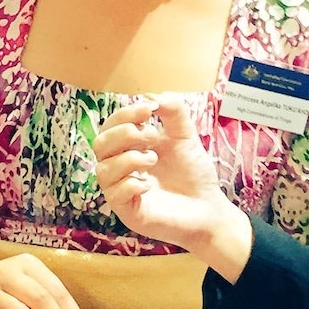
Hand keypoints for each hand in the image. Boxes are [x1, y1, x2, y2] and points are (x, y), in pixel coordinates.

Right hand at [93, 94, 229, 250]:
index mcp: (129, 148)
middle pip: (99, 144)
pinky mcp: (129, 212)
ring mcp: (122, 192)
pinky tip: (150, 184)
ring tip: (154, 159)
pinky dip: (132, 183)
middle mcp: (120, 169)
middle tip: (153, 136)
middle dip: (124, 134)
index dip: (124, 114)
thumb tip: (151, 95)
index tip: (149, 109)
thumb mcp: (185, 136)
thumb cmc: (193, 173)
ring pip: (103, 170)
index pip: (110, 126)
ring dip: (129, 158)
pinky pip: (115, 195)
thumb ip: (173, 112)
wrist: (209, 207)